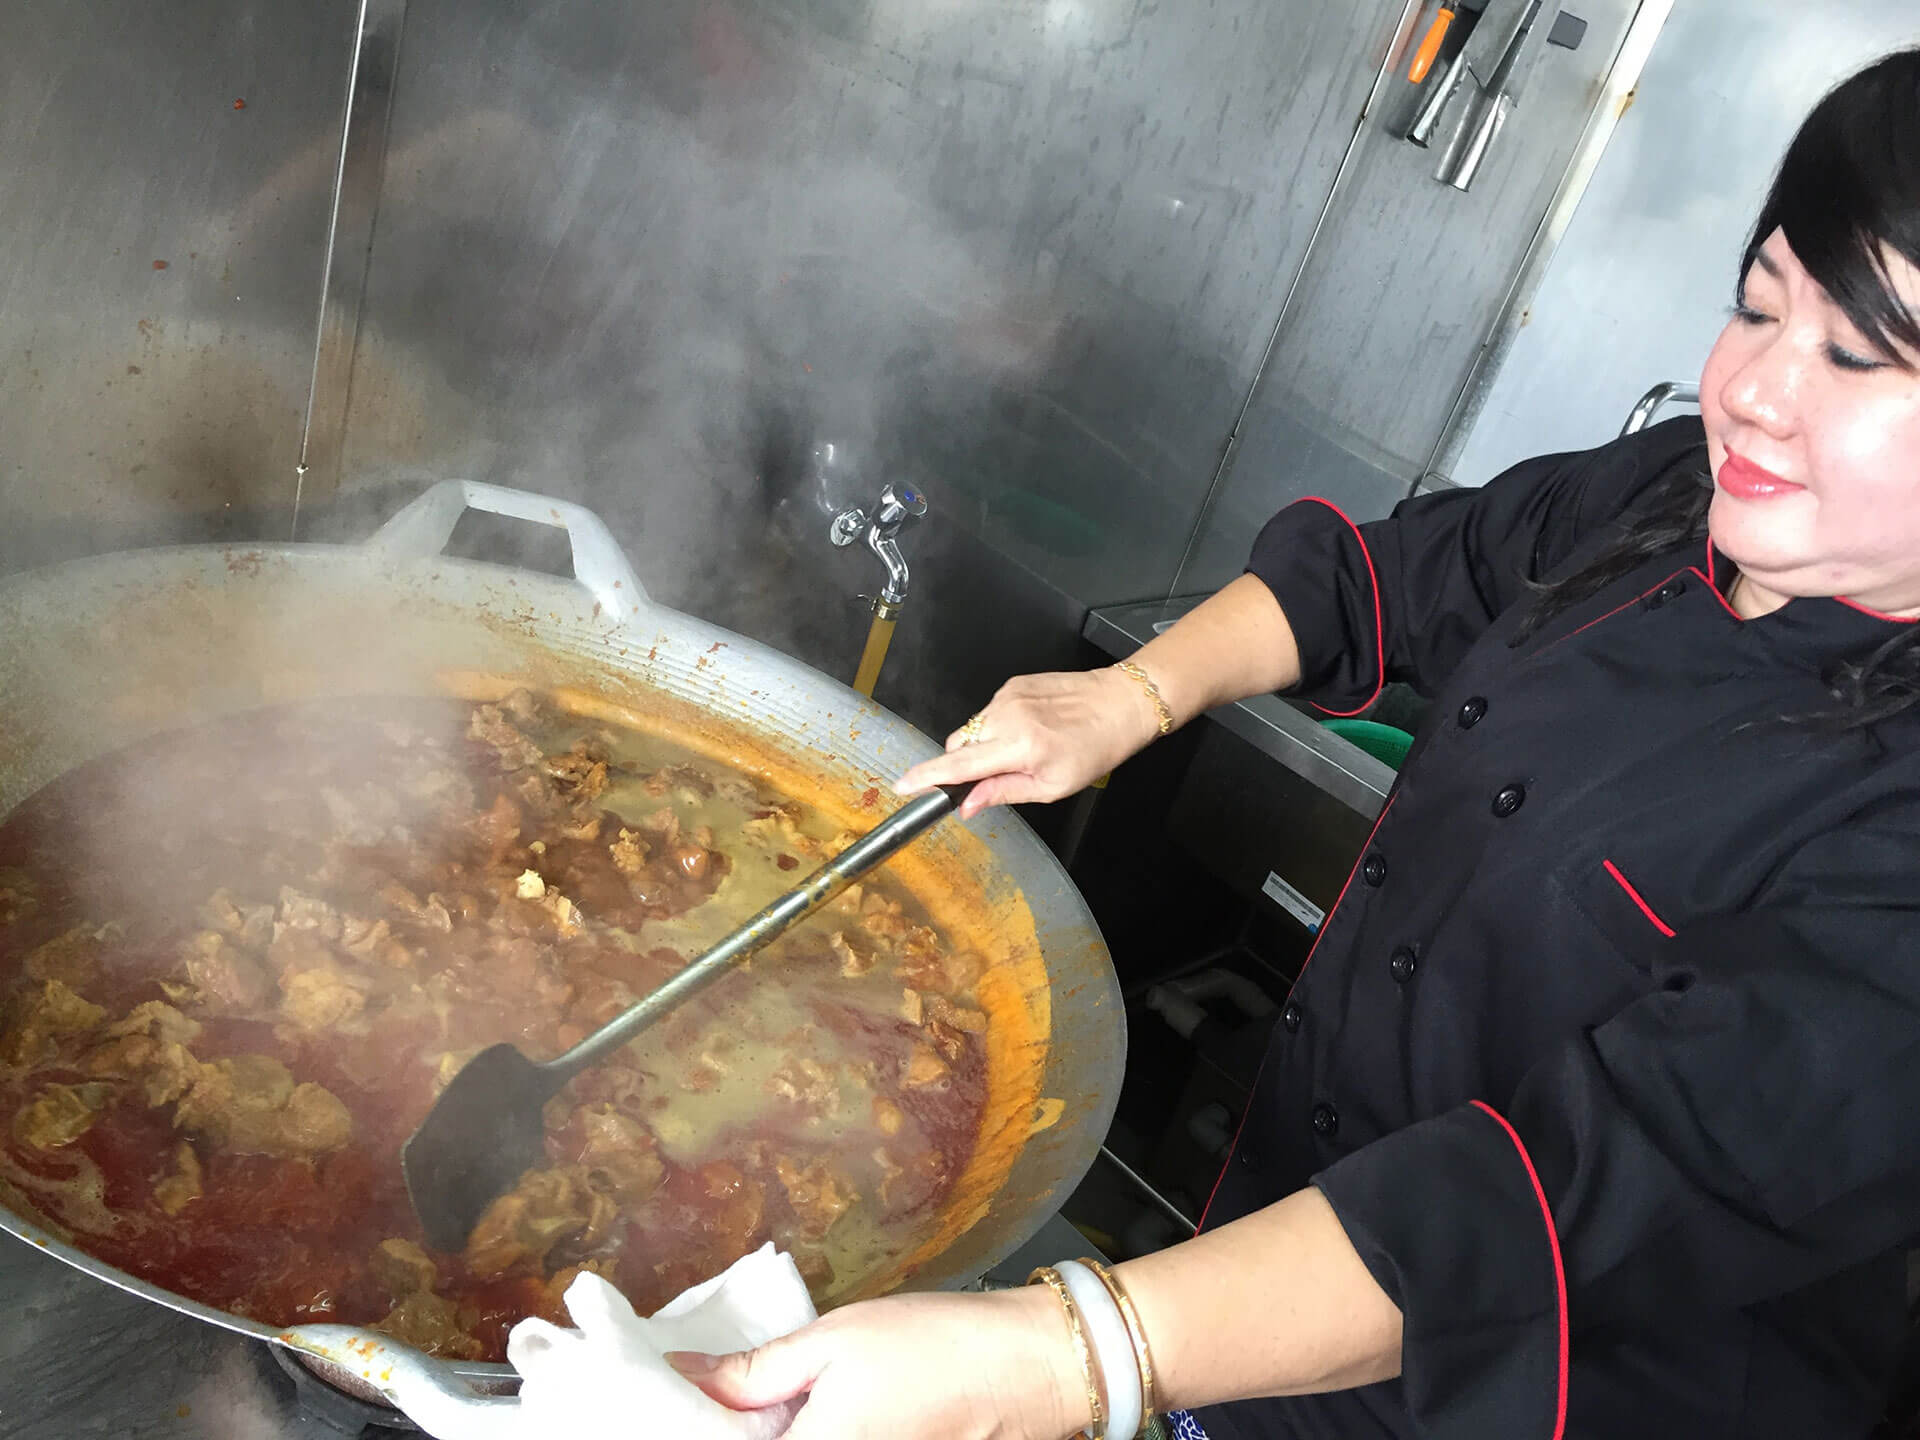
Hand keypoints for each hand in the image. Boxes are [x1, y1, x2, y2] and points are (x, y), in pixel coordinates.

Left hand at [669, 1287, 1091, 1439]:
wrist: (1027, 1369)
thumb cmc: (936, 1347)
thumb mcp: (833, 1340)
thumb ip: (754, 1371)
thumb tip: (684, 1375)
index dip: (699, 1427)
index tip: (674, 1408)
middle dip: (736, 1429)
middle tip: (724, 1397)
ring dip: (771, 1430)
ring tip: (760, 1406)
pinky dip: (809, 1432)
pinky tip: (809, 1412)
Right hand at [895, 668, 1165, 818]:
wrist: (1122, 703)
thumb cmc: (1095, 748)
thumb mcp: (1053, 786)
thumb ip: (1004, 792)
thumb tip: (968, 806)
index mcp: (1017, 746)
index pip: (958, 764)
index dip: (927, 777)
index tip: (902, 785)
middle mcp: (1005, 715)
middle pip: (958, 744)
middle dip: (964, 763)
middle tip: (996, 776)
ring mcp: (1008, 695)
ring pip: (974, 728)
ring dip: (985, 745)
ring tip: (1025, 751)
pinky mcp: (1014, 683)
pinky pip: (991, 712)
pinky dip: (999, 726)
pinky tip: (1030, 731)